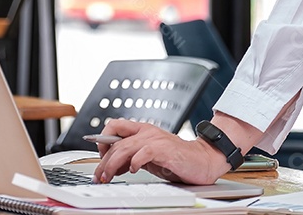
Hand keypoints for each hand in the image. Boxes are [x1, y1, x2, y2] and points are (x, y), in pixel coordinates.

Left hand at [92, 119, 229, 184]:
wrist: (202, 160)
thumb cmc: (177, 158)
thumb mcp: (149, 157)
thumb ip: (132, 158)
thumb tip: (114, 166)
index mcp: (142, 130)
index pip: (113, 126)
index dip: (101, 141)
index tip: (99, 159)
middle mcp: (147, 132)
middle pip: (115, 141)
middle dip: (103, 161)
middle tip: (99, 176)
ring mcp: (155, 139)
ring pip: (125, 147)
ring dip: (112, 164)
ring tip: (108, 176)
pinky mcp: (165, 149)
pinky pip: (144, 153)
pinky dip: (135, 162)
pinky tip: (133, 170)